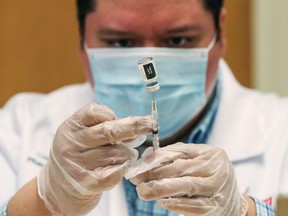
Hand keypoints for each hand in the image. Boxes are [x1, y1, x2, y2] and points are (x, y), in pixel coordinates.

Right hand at [37, 103, 152, 215]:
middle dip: (135, 126)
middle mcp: (71, 144)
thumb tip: (138, 127)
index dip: (114, 114)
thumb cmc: (78, 157)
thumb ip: (104, 129)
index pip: (95, 112)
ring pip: (116, 153)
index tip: (128, 118)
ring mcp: (77, 164)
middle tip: (151, 124)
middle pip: (110, 130)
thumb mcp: (82, 138)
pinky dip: (124, 168)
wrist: (59, 190)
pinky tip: (122, 167)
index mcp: (70, 128)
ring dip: (128, 154)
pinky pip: (115, 172)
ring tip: (127, 156)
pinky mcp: (86, 183)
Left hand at [129, 143, 248, 215]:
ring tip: (143, 190)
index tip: (139, 164)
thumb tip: (147, 158)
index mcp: (210, 153)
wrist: (233, 201)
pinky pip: (194, 205)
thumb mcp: (197, 162)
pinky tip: (162, 202)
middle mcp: (216, 168)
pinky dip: (176, 204)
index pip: (180, 151)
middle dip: (155, 173)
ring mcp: (218, 188)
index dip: (157, 158)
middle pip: (181, 168)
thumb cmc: (208, 177)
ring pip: (186, 186)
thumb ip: (175, 158)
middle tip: (136, 178)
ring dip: (161, 189)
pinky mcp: (216, 206)